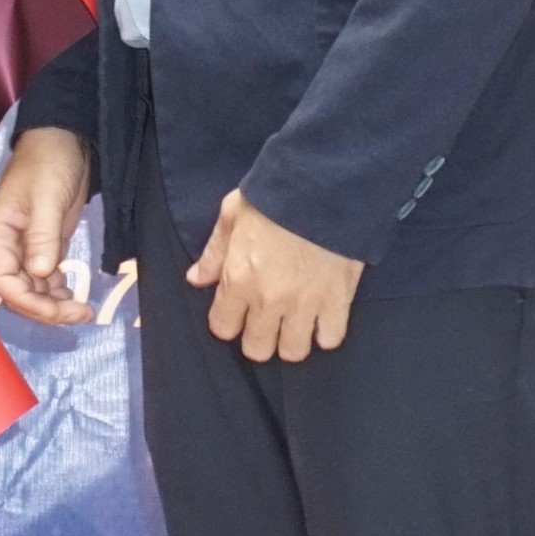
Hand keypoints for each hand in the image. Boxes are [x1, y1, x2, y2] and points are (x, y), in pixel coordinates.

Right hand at [0, 129, 97, 326]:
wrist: (66, 137)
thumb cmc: (50, 161)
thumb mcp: (47, 196)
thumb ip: (42, 235)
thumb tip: (40, 273)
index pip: (2, 281)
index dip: (27, 302)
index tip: (58, 310)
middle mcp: (7, 245)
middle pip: (17, 291)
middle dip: (45, 308)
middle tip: (80, 314)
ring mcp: (25, 246)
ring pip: (32, 289)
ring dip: (53, 304)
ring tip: (83, 311)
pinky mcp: (45, 244)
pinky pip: (45, 279)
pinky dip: (58, 292)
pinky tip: (76, 297)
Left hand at [185, 192, 362, 362]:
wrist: (324, 184)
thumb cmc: (274, 194)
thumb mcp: (232, 214)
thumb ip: (214, 252)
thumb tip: (196, 279)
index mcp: (238, 279)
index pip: (223, 328)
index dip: (228, 322)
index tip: (236, 312)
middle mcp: (269, 299)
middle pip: (257, 349)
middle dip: (258, 338)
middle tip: (266, 320)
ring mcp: (305, 303)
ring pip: (293, 351)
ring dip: (291, 339)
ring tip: (294, 321)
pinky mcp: (338, 299)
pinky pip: (330, 338)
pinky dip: (325, 332)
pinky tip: (321, 317)